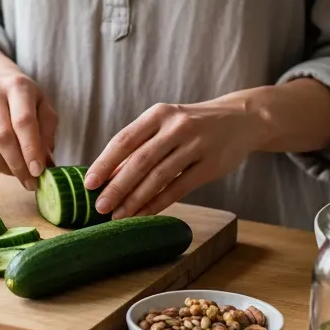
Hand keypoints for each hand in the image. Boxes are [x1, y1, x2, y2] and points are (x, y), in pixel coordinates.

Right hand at [0, 72, 56, 190]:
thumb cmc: (23, 98)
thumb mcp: (42, 106)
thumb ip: (47, 133)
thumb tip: (46, 164)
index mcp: (17, 87)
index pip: (23, 121)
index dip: (31, 149)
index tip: (38, 172)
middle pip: (2, 136)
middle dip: (18, 165)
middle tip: (30, 182)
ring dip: (3, 167)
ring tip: (17, 174)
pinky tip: (2, 166)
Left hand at [86, 98, 265, 218]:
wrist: (241, 120)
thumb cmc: (192, 125)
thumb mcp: (166, 124)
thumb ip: (141, 145)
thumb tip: (108, 176)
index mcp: (158, 114)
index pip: (124, 140)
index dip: (105, 163)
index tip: (88, 183)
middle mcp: (176, 127)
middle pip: (140, 160)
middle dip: (117, 186)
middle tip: (100, 206)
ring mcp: (195, 145)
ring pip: (159, 177)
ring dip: (135, 199)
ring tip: (118, 215)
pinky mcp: (210, 165)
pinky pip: (179, 188)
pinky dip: (158, 204)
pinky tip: (144, 215)